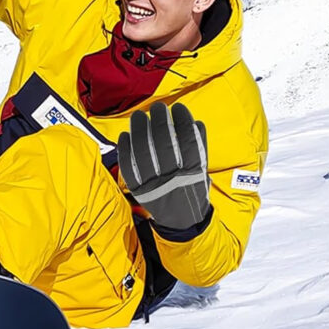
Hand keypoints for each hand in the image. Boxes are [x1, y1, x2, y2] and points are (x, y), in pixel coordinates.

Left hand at [117, 102, 210, 231]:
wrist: (181, 221)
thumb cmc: (192, 191)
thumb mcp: (202, 173)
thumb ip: (200, 148)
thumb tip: (195, 122)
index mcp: (193, 176)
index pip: (189, 143)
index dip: (183, 122)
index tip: (179, 107)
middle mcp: (173, 181)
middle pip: (164, 145)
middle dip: (160, 122)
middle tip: (158, 107)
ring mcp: (153, 186)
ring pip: (143, 153)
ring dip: (140, 131)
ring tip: (139, 115)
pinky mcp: (138, 190)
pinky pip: (128, 166)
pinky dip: (125, 149)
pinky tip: (126, 134)